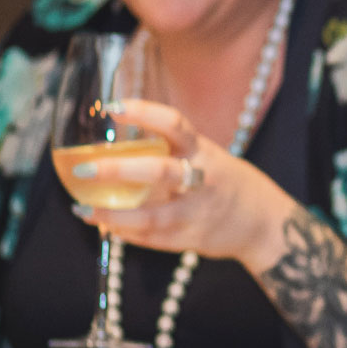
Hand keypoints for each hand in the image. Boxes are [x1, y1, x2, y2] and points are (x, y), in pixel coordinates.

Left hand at [67, 99, 296, 270]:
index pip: (174, 124)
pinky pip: (152, 238)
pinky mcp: (191, 239)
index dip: (143, 113)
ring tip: (83, 210)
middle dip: (118, 170)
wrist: (265, 223)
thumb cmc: (226, 183)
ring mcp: (197, 213)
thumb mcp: (207, 156)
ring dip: (112, 215)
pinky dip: (125, 232)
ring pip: (151, 217)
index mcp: (204, 152)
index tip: (111, 107)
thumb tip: (115, 139)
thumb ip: (171, 150)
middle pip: (159, 171)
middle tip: (82, 168)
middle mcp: (202, 180)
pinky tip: (105, 225)